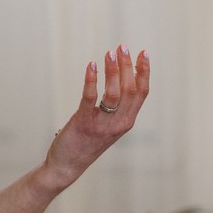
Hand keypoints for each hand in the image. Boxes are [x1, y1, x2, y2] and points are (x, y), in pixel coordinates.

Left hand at [42, 45, 149, 186]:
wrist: (67, 166)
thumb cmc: (87, 142)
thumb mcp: (109, 126)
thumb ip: (117, 108)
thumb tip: (120, 79)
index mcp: (127, 122)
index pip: (142, 93)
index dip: (144, 71)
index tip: (143, 52)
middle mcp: (119, 123)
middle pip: (130, 89)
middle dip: (127, 65)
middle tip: (121, 46)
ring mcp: (102, 125)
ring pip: (113, 93)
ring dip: (113, 70)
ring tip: (108, 52)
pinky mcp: (83, 123)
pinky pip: (90, 98)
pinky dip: (92, 80)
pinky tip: (91, 65)